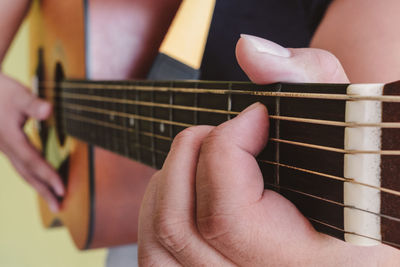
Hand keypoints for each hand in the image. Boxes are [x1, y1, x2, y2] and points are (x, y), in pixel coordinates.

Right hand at [0, 73, 63, 211]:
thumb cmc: (1, 91)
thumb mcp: (18, 95)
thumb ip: (33, 104)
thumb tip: (49, 110)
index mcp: (11, 139)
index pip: (33, 162)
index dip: (48, 176)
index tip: (63, 190)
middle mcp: (7, 148)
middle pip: (27, 174)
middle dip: (44, 191)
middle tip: (59, 208)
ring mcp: (5, 148)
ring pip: (22, 172)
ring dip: (38, 186)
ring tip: (52, 199)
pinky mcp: (6, 145)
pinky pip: (20, 166)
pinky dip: (31, 176)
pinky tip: (38, 179)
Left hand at [138, 35, 399, 265]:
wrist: (353, 206)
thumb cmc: (352, 169)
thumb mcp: (349, 121)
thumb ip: (306, 80)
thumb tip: (248, 49)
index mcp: (307, 258)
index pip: (229, 216)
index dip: (226, 150)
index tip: (253, 117)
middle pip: (180, 227)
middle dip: (188, 156)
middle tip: (219, 131)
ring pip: (159, 244)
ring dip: (167, 181)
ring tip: (203, 156)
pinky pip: (155, 257)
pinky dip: (157, 211)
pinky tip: (185, 186)